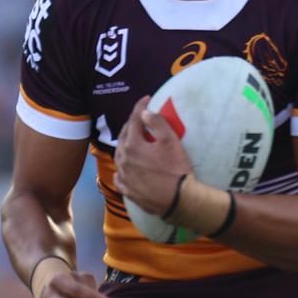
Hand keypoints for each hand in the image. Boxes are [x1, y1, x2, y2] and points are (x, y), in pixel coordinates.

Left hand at [113, 95, 191, 214]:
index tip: (146, 99)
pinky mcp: (127, 190)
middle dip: (131, 125)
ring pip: (119, 156)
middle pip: (124, 137)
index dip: (140, 107)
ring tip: (132, 140)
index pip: (134, 121)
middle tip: (140, 118)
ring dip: (125, 145)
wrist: (178, 199)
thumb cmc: (176, 168)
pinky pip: (119, 177)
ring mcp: (124, 176)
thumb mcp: (170, 141)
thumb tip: (144, 113)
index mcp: (132, 146)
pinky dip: (121, 170)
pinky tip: (125, 169)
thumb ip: (157, 123)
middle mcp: (123, 160)